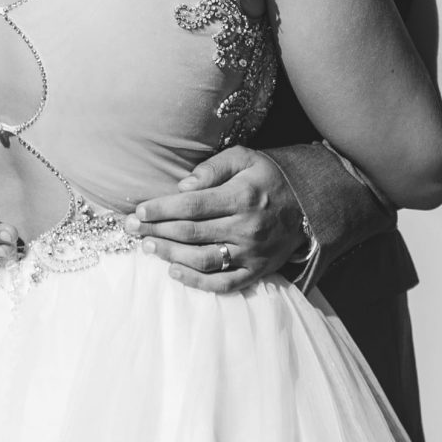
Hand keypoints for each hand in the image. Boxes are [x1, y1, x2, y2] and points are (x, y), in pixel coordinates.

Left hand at [129, 146, 304, 292]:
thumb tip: (183, 185)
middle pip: (191, 233)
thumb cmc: (269, 177)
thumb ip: (214, 167)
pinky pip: (223, 283)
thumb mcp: (245, 158)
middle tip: (132, 229)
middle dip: (156, 231)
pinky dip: (196, 281)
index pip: (191, 205)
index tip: (139, 211)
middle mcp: (247, 226)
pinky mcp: (257, 271)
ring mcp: (252, 253)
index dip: (161, 209)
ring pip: (202, 259)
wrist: (310, 205)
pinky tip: (174, 271)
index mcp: (242, 196)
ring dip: (169, 255)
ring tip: (147, 247)